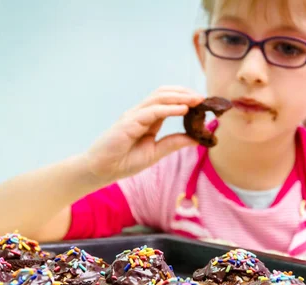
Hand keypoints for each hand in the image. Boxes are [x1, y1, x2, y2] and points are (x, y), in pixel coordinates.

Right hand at [84, 86, 203, 182]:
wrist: (101, 170)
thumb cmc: (124, 162)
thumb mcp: (155, 152)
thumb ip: (173, 143)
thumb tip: (196, 139)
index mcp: (147, 119)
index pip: (167, 102)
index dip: (185, 99)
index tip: (203, 103)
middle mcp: (140, 113)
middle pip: (164, 94)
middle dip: (185, 93)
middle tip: (204, 98)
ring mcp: (134, 116)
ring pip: (159, 98)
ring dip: (180, 97)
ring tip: (197, 100)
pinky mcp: (129, 122)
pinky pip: (152, 111)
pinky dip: (169, 109)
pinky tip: (183, 109)